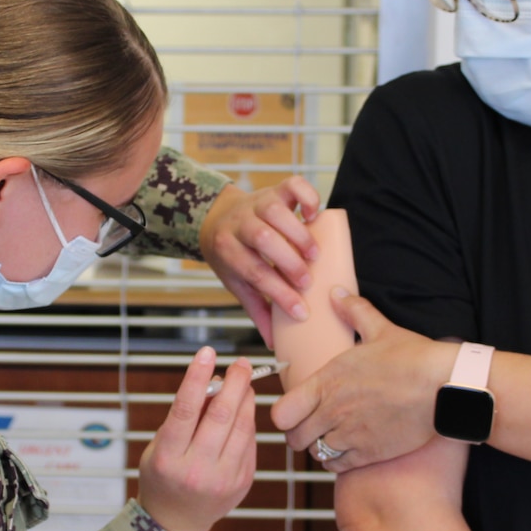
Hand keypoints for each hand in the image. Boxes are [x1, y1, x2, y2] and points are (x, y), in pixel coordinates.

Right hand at [138, 347, 259, 530]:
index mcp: (168, 458)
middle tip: (241, 363)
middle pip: (220, 417)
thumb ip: (183, 418)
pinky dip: (247, 421)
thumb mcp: (159, 447)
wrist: (175, 523)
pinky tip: (244, 408)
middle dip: (234, 383)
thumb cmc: (162, 477)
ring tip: (245, 381)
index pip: (185, 410)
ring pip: (241, 428)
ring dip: (245, 399)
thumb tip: (213, 382)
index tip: (207, 353)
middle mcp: (196, 470)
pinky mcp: (242, 482)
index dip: (197, 378)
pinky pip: (249, 443)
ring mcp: (223, 479)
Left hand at [199, 179, 321, 345]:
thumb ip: (258, 310)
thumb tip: (274, 344)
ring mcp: (257, 203)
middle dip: (288, 262)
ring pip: (277, 212)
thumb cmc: (232, 256)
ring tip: (314, 255)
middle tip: (307, 281)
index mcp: (228, 250)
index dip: (279, 294)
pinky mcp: (274, 190)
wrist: (215, 218)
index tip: (302, 312)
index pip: (254, 273)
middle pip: (263, 238)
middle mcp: (240, 224)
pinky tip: (315, 215)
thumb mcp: (237, 283)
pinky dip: (308, 197)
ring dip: (299, 235)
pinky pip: (292, 185)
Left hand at [270, 289, 459, 471]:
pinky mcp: (369, 453)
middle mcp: (332, 411)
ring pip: (316, 452)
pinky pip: (337, 466)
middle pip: (294, 438)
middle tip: (313, 427)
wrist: (444, 387)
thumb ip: (354, 312)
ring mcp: (350, 435)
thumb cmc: (414, 357)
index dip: (285, 414)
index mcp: (327, 381)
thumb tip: (337, 292)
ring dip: (320, 446)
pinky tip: (348, 449)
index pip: (281, 412)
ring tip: (333, 436)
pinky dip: (338, 461)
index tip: (296, 410)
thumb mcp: (380, 330)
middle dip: (300, 434)